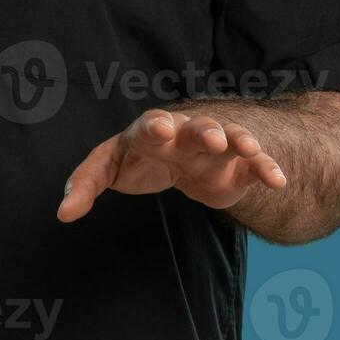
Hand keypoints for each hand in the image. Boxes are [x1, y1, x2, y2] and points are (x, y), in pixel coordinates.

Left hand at [56, 108, 286, 221]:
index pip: (151, 125)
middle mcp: (186, 132)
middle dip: (204, 130)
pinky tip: (277, 181)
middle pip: (196, 126)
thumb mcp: (108, 168)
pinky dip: (266, 168)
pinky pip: (253, 163)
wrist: (180, 159)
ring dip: (238, 140)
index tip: (160, 129)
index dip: (155, 126)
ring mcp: (214, 146)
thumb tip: (62, 214)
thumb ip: (84, 185)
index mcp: (151, 130)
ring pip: (230, 137)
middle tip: (213, 137)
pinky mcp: (236, 165)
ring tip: (247, 148)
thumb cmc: (139, 158)